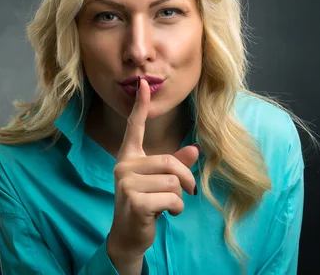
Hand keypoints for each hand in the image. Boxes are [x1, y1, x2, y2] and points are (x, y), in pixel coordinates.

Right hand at [107, 77, 199, 266]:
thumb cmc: (145, 205)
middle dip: (185, 179)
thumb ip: (176, 164)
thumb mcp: (160, 183)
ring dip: (179, 197)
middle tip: (187, 192)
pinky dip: (176, 208)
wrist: (128, 235)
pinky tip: (165, 214)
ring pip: (173, 181)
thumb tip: (196, 148)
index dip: (140, 106)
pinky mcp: (134, 200)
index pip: (134, 127)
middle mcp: (123, 166)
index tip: (144, 84)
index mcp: (128, 157)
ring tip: (167, 205)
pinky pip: (171, 198)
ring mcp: (125, 182)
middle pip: (169, 162)